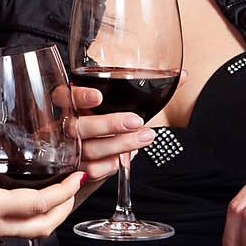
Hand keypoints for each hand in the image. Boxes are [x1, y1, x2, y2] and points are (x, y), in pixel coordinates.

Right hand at [0, 113, 84, 245]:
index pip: (37, 203)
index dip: (63, 191)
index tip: (78, 177)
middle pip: (42, 226)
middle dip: (64, 208)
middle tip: (74, 190)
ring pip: (26, 232)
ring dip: (44, 216)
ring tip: (50, 195)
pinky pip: (5, 232)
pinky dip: (18, 219)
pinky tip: (6, 201)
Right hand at [70, 73, 185, 191]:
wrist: (91, 157)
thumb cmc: (108, 123)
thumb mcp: (121, 104)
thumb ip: (147, 90)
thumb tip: (183, 76)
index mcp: (69, 103)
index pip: (63, 95)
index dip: (78, 96)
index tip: (98, 97)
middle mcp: (64, 125)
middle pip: (77, 126)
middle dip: (108, 124)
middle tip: (136, 121)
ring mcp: (68, 150)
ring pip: (89, 149)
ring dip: (119, 145)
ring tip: (144, 138)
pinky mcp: (76, 170)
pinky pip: (93, 170)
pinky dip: (113, 164)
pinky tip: (126, 157)